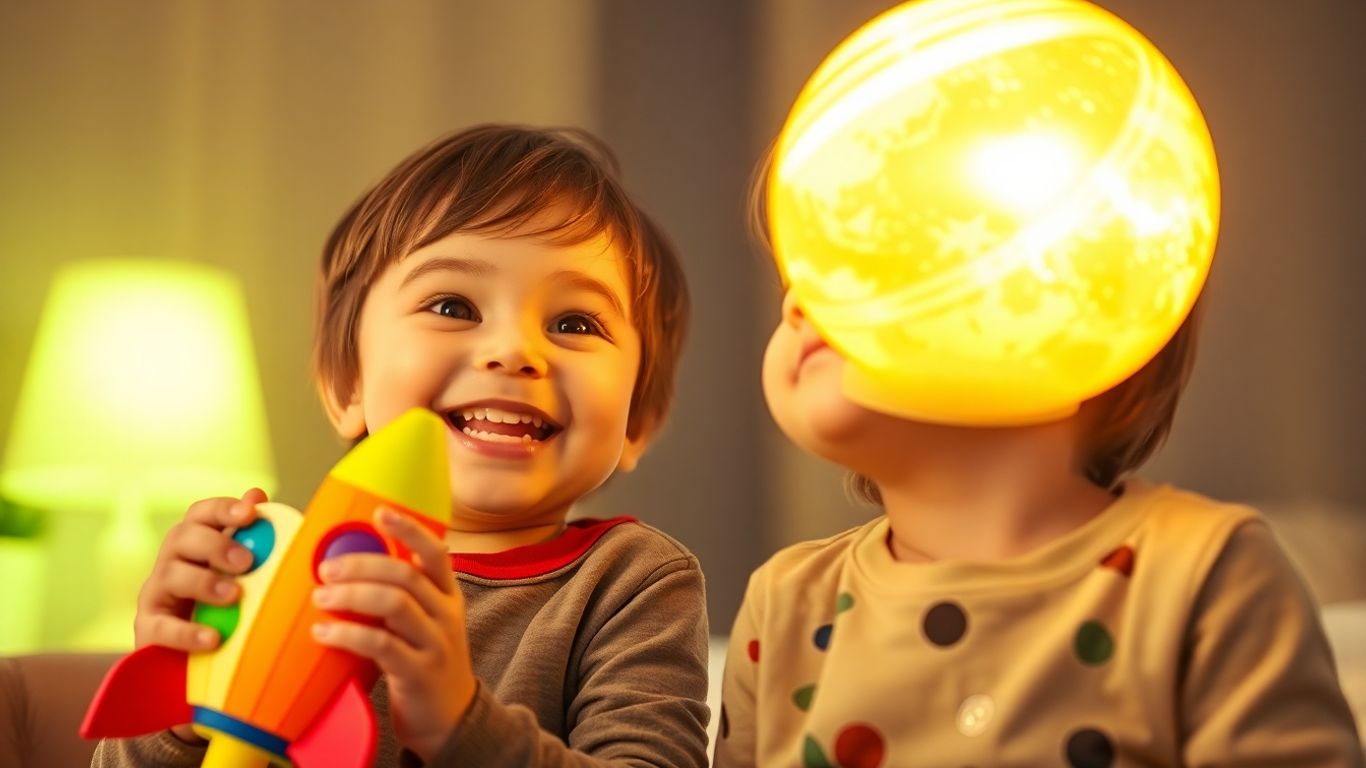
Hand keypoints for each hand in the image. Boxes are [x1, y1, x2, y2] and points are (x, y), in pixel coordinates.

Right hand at [135, 488, 266, 743]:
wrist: (190, 653)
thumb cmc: (222, 600)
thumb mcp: (238, 569)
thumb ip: (249, 534)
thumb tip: (257, 494)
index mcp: (194, 541)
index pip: (200, 514)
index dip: (223, 509)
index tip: (249, 513)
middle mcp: (171, 560)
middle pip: (183, 537)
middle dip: (216, 544)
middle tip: (246, 562)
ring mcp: (156, 593)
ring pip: (170, 574)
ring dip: (204, 582)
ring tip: (234, 596)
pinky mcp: (149, 627)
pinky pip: (162, 626)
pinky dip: (187, 632)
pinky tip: (213, 638)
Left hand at [310, 507, 476, 760]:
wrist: (451, 717)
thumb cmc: (426, 661)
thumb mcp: (426, 622)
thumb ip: (402, 595)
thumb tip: (353, 565)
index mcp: (448, 595)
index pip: (435, 552)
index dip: (409, 529)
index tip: (380, 513)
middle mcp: (446, 614)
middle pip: (406, 574)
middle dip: (361, 565)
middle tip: (325, 569)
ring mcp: (435, 643)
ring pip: (395, 603)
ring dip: (351, 595)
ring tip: (320, 598)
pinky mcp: (418, 672)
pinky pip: (380, 644)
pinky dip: (348, 633)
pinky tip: (324, 631)